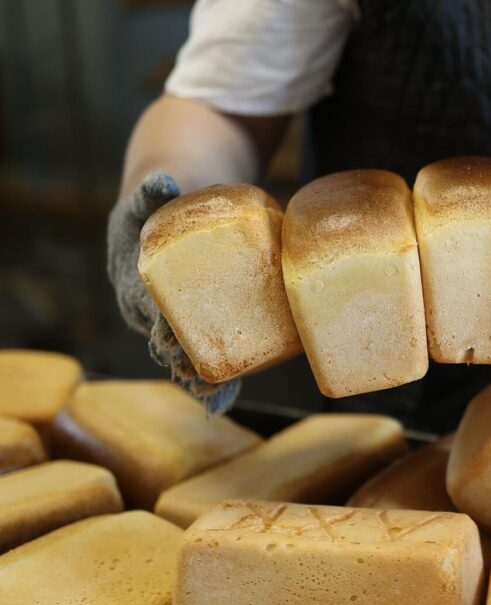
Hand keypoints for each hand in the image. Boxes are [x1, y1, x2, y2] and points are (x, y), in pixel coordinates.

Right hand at [107, 172, 240, 412]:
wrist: (162, 219)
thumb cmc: (159, 207)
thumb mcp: (150, 196)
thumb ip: (152, 191)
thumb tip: (164, 181)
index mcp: (135, 281)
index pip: (147, 306)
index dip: (159, 321)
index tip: (169, 336)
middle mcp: (148, 309)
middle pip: (163, 338)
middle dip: (178, 357)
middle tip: (196, 372)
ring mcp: (170, 322)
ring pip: (181, 356)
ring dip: (195, 378)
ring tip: (213, 398)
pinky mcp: (196, 327)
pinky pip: (204, 356)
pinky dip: (210, 381)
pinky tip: (220, 403)